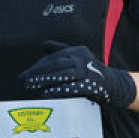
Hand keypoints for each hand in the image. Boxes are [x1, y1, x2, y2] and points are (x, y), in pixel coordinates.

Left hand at [19, 41, 136, 107]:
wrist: (115, 85)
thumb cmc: (92, 72)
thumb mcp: (79, 57)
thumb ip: (61, 51)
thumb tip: (43, 44)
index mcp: (78, 50)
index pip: (54, 57)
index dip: (38, 66)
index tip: (25, 74)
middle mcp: (82, 58)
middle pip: (56, 64)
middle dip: (37, 72)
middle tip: (23, 80)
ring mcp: (88, 71)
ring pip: (62, 75)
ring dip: (44, 80)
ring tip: (30, 86)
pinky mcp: (92, 85)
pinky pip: (73, 87)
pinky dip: (59, 90)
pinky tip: (47, 93)